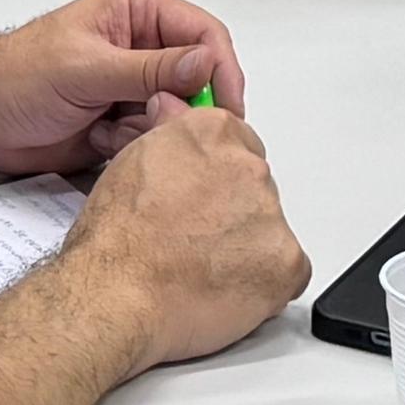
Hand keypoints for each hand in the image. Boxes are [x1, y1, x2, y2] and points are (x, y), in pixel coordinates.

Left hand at [0, 0, 251, 176]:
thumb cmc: (15, 77)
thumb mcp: (85, 69)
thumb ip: (148, 68)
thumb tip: (204, 63)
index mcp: (139, 10)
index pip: (205, 34)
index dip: (221, 72)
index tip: (226, 109)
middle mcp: (144, 43)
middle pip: (198, 78)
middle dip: (182, 108)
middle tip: (155, 126)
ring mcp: (134, 84)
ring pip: (178, 114)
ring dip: (153, 131)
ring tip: (110, 132)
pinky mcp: (124, 120)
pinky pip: (155, 139)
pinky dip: (134, 149)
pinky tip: (99, 143)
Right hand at [61, 108, 310, 369]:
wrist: (118, 296)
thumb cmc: (116, 241)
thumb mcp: (132, 162)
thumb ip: (169, 132)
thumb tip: (173, 107)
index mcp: (214, 133)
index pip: (237, 144)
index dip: (217, 178)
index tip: (204, 200)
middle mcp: (248, 166)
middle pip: (255, 187)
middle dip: (233, 213)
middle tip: (196, 242)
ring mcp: (271, 214)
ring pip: (269, 230)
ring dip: (246, 248)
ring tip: (202, 272)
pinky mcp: (285, 262)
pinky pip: (288, 272)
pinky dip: (265, 286)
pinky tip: (225, 291)